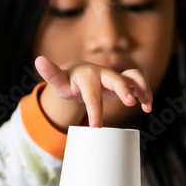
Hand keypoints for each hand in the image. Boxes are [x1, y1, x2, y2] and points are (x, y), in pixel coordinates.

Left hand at [35, 55, 152, 129]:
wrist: (78, 75)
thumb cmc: (68, 81)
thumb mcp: (58, 81)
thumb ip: (50, 73)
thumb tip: (38, 59)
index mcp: (86, 75)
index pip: (91, 93)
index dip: (94, 109)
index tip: (95, 127)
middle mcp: (102, 73)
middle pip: (114, 79)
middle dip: (122, 89)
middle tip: (129, 103)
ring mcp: (114, 76)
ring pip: (132, 77)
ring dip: (140, 88)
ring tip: (147, 105)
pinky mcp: (123, 81)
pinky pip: (137, 83)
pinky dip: (144, 92)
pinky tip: (147, 106)